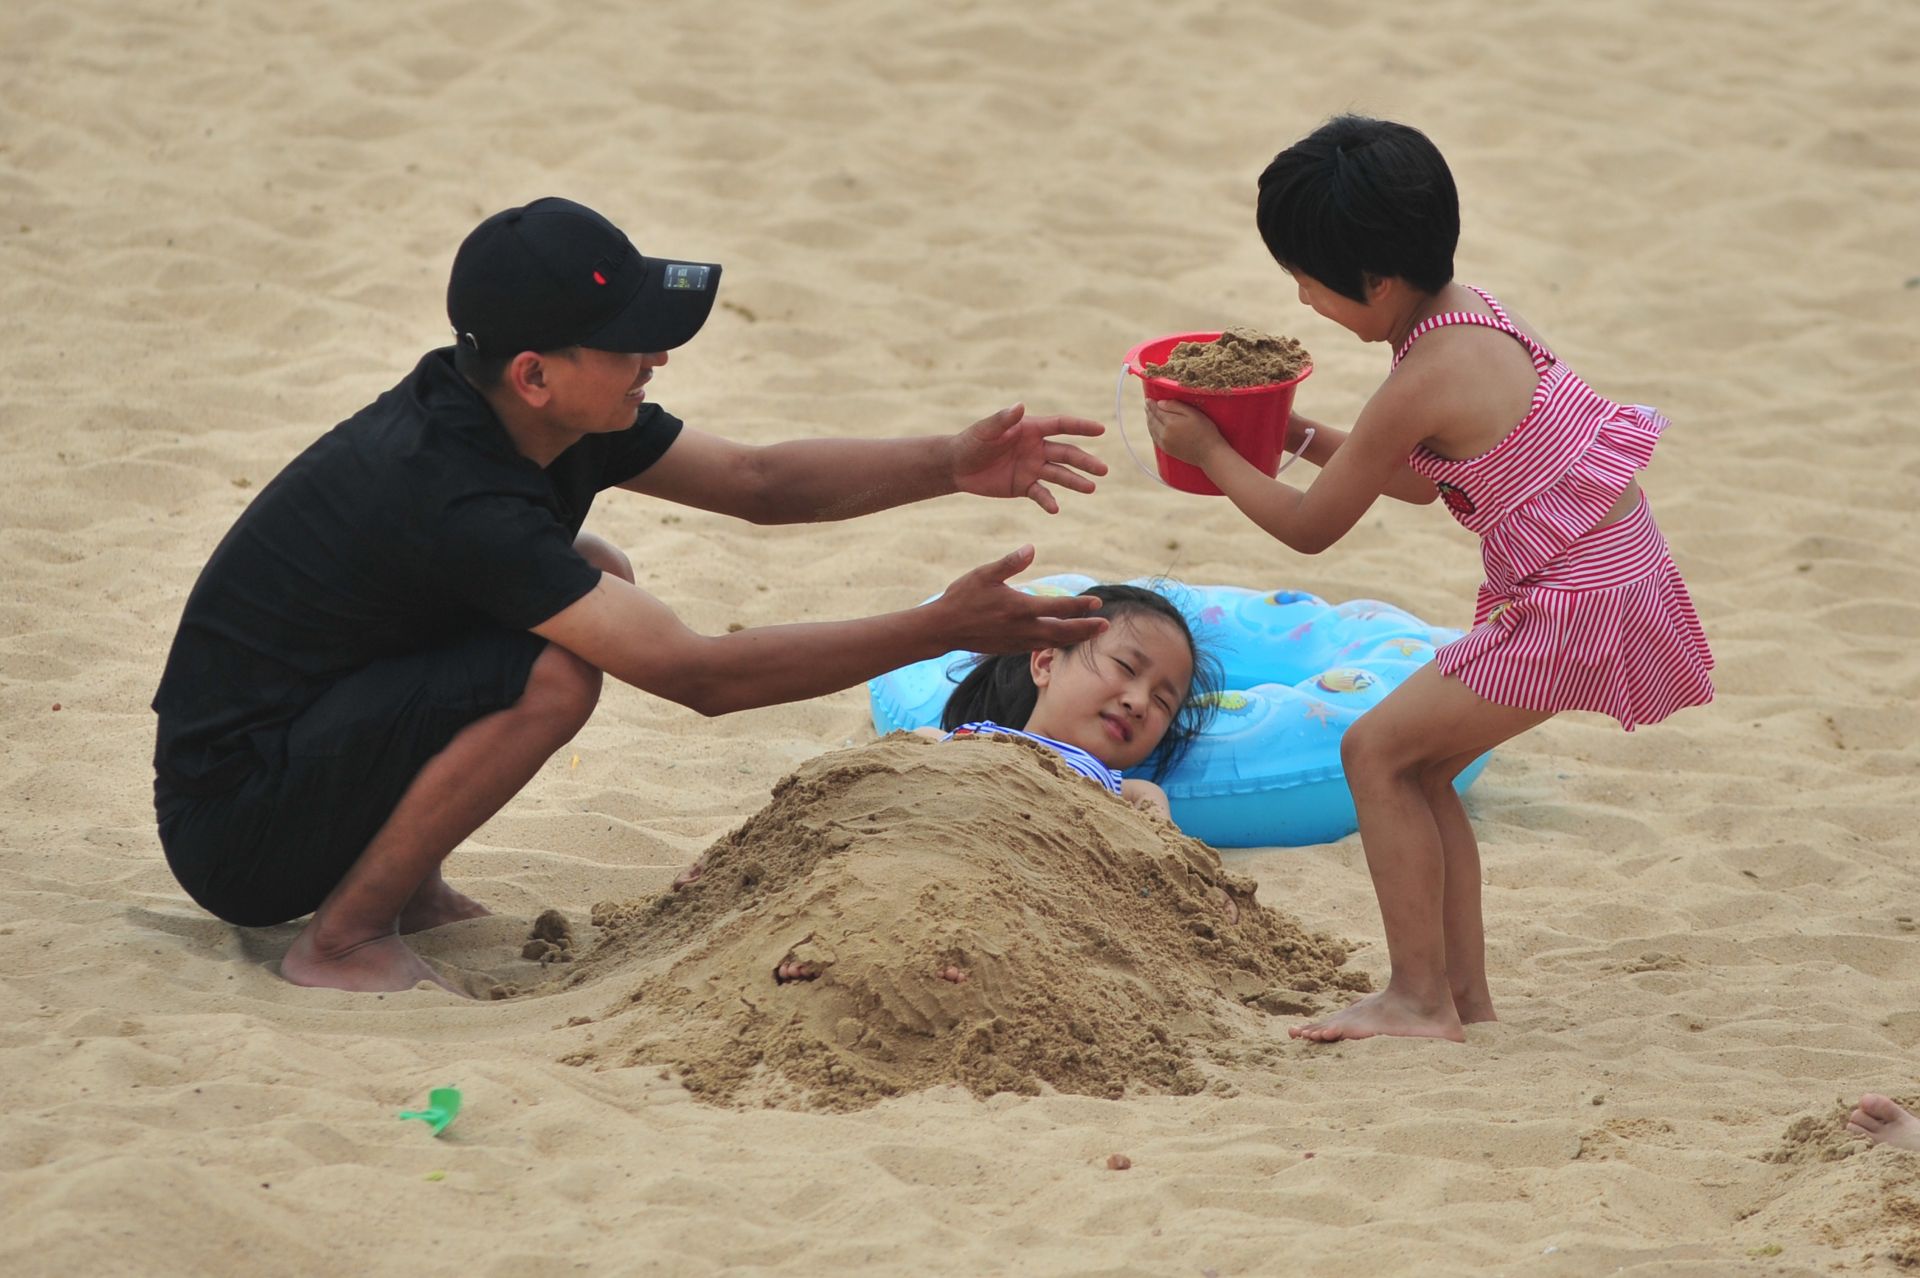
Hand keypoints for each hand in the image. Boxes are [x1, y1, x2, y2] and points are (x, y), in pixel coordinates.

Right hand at [927, 544, 1106, 653]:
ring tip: (1091, 632)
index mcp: (1020, 608)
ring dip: (1074, 638)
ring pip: (1053, 642)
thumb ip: (1010, 562)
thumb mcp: (984, 574)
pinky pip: (1039, 647)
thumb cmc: (962, 597)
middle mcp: (1023, 628)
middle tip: (1106, 625)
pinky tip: (1061, 638)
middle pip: (1063, 632)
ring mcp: (1017, 642)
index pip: (1059, 608)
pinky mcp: (1010, 649)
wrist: (943, 629)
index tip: (1097, 601)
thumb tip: (1032, 548)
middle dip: (1086, 629)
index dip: (1080, 606)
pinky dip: (1055, 643)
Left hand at [948, 404, 1106, 513]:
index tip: (1101, 430)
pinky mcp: (1024, 486)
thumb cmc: (971, 441)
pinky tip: (1055, 509)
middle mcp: (1037, 448)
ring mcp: (1033, 468)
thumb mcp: (986, 430)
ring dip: (1075, 481)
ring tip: (1091, 488)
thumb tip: (1020, 406)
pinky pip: (1041, 494)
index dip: (1081, 427)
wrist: (958, 466)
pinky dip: (1048, 501)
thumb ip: (1003, 420)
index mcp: (1031, 429)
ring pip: (1059, 474)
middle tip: (1103, 470)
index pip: (1061, 426)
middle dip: (1085, 461)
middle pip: (1067, 454)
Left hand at [1145, 399, 1225, 466]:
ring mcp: (1164, 443)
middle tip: (1147, 405)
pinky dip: (1152, 431)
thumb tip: (1160, 403)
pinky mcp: (1167, 450)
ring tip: (1149, 415)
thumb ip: (1176, 406)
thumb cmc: (1205, 431)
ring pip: (1152, 430)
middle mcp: (1164, 433)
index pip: (1157, 411)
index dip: (1152, 404)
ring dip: (1149, 421)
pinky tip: (1153, 428)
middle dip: (1149, 412)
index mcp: (1170, 422)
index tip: (1148, 399)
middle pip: (1152, 420)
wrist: (1209, 454)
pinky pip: (1155, 438)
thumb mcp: (1194, 414)